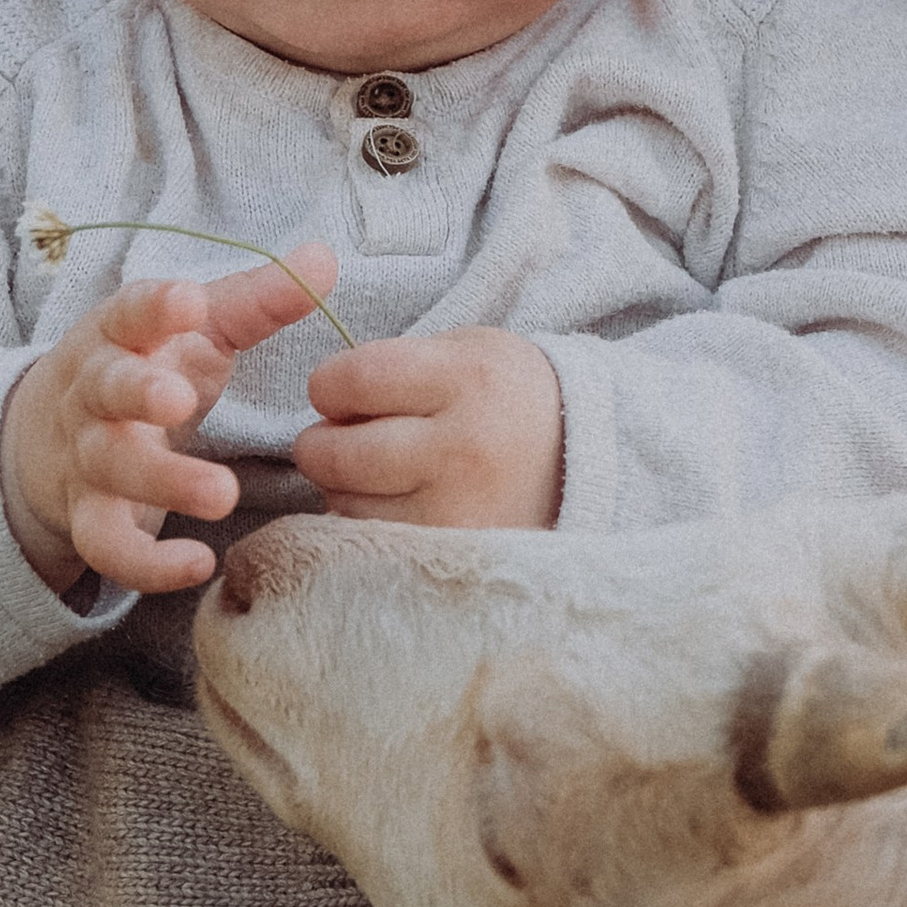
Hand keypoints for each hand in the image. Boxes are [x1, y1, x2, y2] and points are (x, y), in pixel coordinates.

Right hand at [0, 244, 340, 597]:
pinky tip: (198, 565)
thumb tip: (323, 258)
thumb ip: (259, 299)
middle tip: (180, 401)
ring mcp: (88, 456)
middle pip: (107, 389)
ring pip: (112, 467)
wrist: (54, 437)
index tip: (190, 301)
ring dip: (163, 482)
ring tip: (223, 496)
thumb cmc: (149, 367)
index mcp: (121, 335)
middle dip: (139, 392)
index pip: (129, 312)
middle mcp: (94, 393)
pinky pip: (108, 545)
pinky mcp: (90, 516)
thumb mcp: (198, 330)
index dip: (155, 306)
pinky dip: (147, 563)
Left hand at [291, 326, 563, 530]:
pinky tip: (398, 503)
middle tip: (341, 437)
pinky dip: (368, 522)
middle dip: (322, 442)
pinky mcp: (451, 556)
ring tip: (381, 472)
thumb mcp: (465, 351)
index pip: (351, 381)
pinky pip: (370, 541)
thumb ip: (392, 365)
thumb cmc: (506, 397)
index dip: (328, 385)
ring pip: (343, 504)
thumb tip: (320, 405)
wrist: (585, 463)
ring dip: (343, 487)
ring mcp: (457, 512)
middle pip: (335, 453)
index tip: (339, 391)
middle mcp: (462, 450)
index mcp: (467, 380)